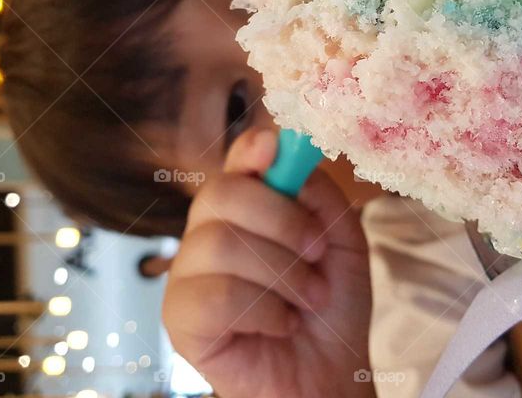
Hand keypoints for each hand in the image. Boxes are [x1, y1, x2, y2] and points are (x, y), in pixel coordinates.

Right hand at [162, 129, 373, 397]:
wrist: (331, 373)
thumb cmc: (331, 307)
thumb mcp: (340, 239)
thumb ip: (316, 192)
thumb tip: (283, 148)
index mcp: (248, 207)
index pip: (236, 162)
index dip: (251, 149)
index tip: (275, 150)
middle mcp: (210, 232)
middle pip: (222, 193)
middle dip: (283, 222)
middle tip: (318, 256)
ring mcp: (189, 274)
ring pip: (220, 244)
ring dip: (282, 275)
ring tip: (306, 300)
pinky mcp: (180, 318)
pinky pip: (215, 295)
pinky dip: (263, 311)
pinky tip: (280, 325)